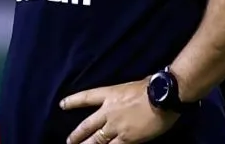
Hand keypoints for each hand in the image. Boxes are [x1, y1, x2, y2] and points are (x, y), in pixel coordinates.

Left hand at [60, 79, 178, 143]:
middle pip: (87, 125)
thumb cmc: (152, 86)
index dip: (72, 102)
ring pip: (97, 139)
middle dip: (77, 134)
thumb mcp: (131, 85)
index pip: (86, 98)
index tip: (61, 105)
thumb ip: (124, 95)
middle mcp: (108, 111)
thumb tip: (125, 97)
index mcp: (109, 94)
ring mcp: (116, 126)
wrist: (163, 96)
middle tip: (68, 141)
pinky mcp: (127, 138)